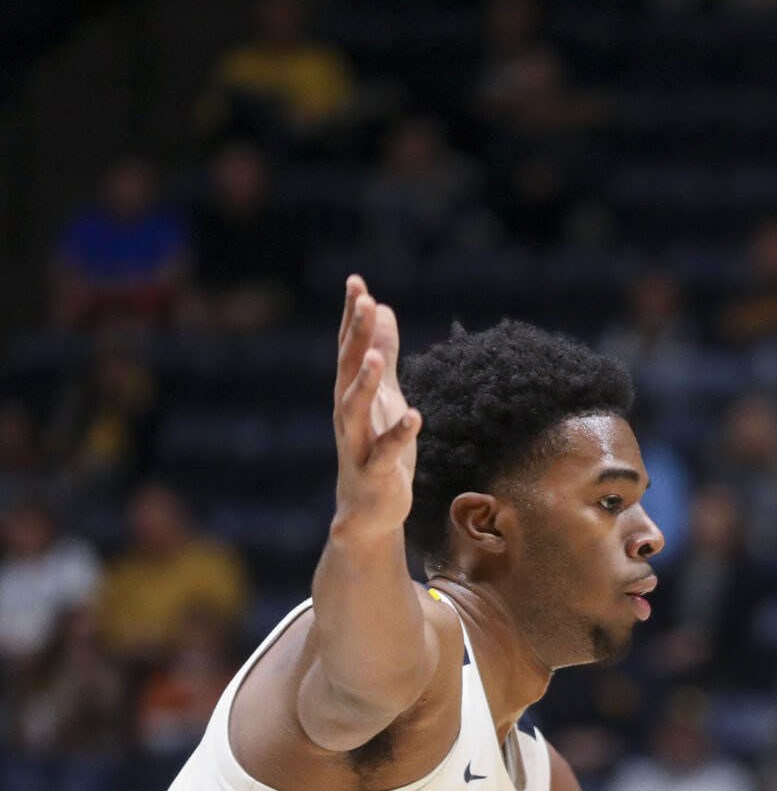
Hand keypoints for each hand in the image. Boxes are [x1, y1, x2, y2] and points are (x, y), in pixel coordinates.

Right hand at [331, 275, 418, 532]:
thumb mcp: (384, 394)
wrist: (368, 508)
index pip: (349, 349)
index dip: (353, 317)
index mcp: (350, 395)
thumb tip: (384, 308)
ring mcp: (357, 444)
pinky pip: (385, 452)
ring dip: (362, 383)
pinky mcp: (375, 473)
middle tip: (366, 303)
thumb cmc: (375, 446)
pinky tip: (415, 416)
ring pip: (354, 409)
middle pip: (347, 370)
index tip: (357, 282)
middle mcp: (347, 415)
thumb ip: (383, 353)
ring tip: (374, 357)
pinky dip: (398, 435)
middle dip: (356, 337)